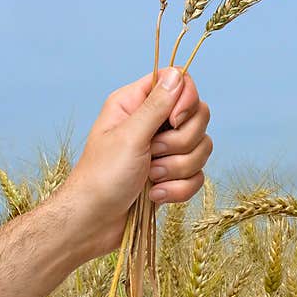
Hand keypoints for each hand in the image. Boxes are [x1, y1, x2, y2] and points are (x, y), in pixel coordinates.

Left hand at [57, 67, 211, 257]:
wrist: (95, 222)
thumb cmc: (102, 177)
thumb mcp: (129, 136)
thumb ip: (157, 105)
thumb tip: (178, 73)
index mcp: (136, 104)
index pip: (179, 82)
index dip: (186, 101)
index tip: (174, 122)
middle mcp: (153, 124)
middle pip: (198, 117)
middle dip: (181, 143)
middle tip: (153, 154)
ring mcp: (164, 152)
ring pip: (201, 149)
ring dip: (177, 169)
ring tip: (151, 179)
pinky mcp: (172, 177)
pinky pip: (197, 176)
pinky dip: (178, 189)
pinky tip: (155, 197)